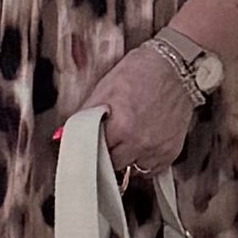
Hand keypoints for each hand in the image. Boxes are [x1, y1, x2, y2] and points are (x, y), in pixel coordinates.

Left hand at [63, 30, 206, 186]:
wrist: (176, 67)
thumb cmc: (142, 71)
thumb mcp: (105, 88)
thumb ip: (85, 115)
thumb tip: (62, 135)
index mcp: (122, 128)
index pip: (95, 154)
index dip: (91, 148)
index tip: (90, 144)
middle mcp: (141, 143)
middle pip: (113, 165)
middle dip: (107, 153)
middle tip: (109, 138)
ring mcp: (158, 149)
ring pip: (132, 170)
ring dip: (126, 159)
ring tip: (127, 138)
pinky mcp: (171, 151)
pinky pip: (152, 169)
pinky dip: (144, 161)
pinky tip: (141, 144)